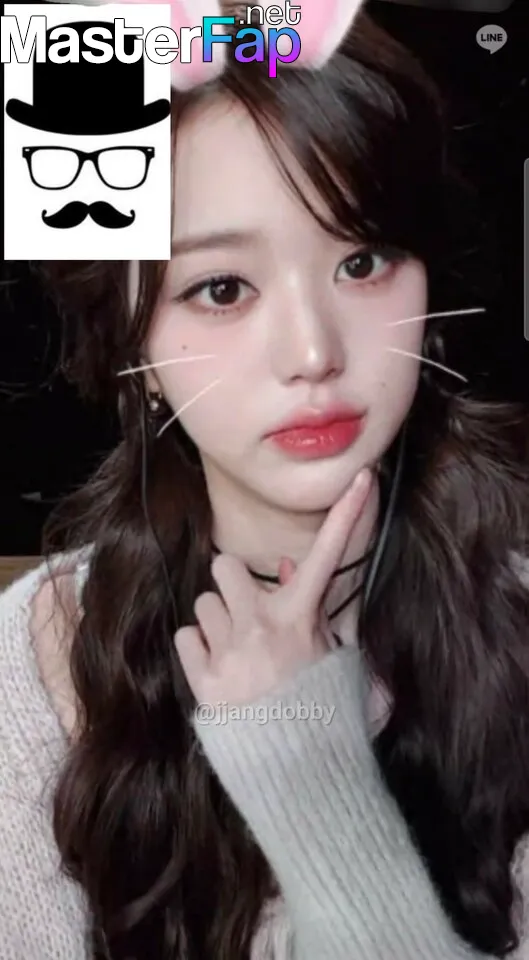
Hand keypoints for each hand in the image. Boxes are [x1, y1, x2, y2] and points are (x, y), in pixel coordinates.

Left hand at [176, 469, 372, 706]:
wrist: (299, 776)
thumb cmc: (326, 717)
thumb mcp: (337, 663)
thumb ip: (318, 613)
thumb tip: (290, 569)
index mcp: (302, 619)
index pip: (328, 555)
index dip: (347, 513)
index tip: (362, 478)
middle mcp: (261, 626)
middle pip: (225, 567)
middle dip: (233, 585)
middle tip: (246, 610)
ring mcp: (228, 651)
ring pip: (203, 604)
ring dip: (217, 620)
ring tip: (236, 649)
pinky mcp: (203, 679)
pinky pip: (187, 636)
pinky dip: (200, 648)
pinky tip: (219, 668)